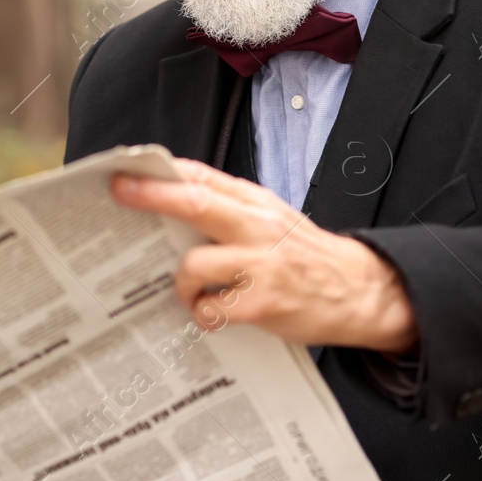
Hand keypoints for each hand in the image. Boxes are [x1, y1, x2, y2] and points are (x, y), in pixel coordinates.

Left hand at [112, 159, 416, 351]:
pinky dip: (203, 313)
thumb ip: (230, 205)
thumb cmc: (304, 255)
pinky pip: (212, 308)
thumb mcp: (272, 216)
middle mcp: (257, 227)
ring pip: (194, 263)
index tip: (128, 167)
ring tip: (190, 291)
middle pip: (197, 203)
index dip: (163, 172)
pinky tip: (212, 314)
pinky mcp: (262, 302)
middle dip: (154, 196)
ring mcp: (260, 264)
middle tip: (122, 193)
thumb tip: (176, 193)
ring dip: (180, 281)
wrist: (358, 291)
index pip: (204, 177)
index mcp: (256, 203)